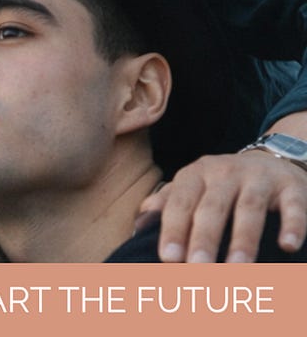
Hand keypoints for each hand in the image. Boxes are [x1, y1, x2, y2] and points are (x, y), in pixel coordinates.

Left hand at [139, 149, 306, 261]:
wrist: (272, 159)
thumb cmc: (221, 184)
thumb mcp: (191, 188)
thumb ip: (165, 205)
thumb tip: (137, 228)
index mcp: (195, 175)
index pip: (180, 203)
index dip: (173, 230)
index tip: (168, 259)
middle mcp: (225, 173)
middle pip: (212, 207)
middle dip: (204, 238)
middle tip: (197, 268)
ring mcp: (259, 178)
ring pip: (249, 208)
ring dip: (243, 239)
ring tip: (237, 267)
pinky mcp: (292, 187)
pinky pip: (293, 206)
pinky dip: (292, 225)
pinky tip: (287, 246)